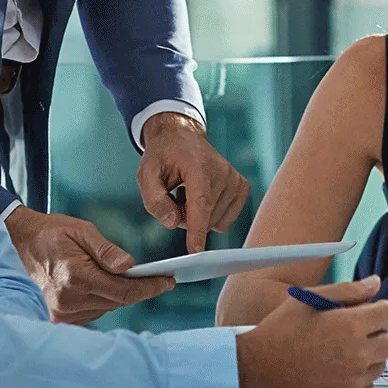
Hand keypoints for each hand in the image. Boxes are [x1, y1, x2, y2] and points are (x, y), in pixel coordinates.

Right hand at [5, 205, 175, 324]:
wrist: (24, 243)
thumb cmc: (54, 233)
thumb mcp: (83, 231)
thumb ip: (106, 250)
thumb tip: (129, 266)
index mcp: (75, 276)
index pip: (122, 290)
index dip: (149, 287)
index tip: (168, 282)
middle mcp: (68, 299)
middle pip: (118, 301)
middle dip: (141, 290)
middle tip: (161, 278)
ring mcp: (63, 311)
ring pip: (108, 308)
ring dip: (123, 295)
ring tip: (138, 280)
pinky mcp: (60, 317)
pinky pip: (95, 312)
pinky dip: (106, 300)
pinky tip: (110, 286)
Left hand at [138, 112, 248, 253]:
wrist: (182, 137)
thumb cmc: (163, 156)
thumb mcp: (146, 174)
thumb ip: (155, 201)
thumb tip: (172, 223)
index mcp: (199, 165)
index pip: (200, 203)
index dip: (197, 228)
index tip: (196, 250)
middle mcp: (222, 171)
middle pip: (205, 217)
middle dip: (185, 218)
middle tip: (175, 197)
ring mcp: (235, 179)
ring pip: (215, 222)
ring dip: (197, 217)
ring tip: (188, 193)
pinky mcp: (241, 187)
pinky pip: (226, 220)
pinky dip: (211, 216)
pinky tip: (201, 197)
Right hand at [235, 276, 387, 387]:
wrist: (257, 371)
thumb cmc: (280, 331)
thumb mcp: (310, 299)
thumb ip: (348, 290)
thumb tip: (375, 283)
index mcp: (350, 325)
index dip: (378, 308)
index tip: (366, 311)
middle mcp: (357, 354)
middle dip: (380, 331)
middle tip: (359, 330)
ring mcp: (353, 379)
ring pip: (381, 363)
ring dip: (371, 354)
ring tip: (344, 349)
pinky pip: (367, 385)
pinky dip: (360, 377)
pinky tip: (339, 368)